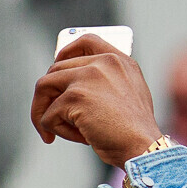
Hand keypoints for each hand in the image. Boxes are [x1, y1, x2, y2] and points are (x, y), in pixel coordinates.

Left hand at [32, 36, 164, 164]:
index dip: (65, 52)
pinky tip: (79, 138)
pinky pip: (48, 115)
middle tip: (50, 119)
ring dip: (44, 112)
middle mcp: (103, 63)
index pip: (86, 41)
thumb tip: (67, 85)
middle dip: (47, 97)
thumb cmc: (134, 129)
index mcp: (119, 60)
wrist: (143, 146)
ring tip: (57, 131)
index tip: (55, 64)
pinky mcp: (75, 96)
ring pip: (43, 87)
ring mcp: (88, 77)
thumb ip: (104, 82)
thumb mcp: (127, 94)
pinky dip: (56, 130)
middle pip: (54, 70)